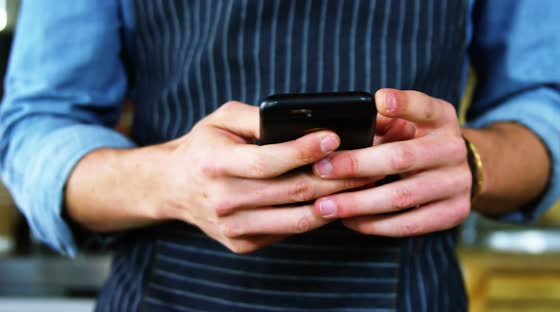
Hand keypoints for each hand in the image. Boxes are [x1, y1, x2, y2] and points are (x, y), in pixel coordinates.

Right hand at [158, 101, 375, 252]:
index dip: (304, 150)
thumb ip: (259, 117)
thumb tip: (304, 120)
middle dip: (336, 176)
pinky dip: (317, 216)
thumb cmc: (205, 146)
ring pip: (297, 218)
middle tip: (369, 161)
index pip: (267, 160)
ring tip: (365, 183)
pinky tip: (337, 200)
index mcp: (214, 163)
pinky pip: (290, 230)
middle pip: (291, 191)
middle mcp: (222, 199)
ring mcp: (232, 227)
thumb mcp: (222, 118)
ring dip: (336, 200)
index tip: (335, 137)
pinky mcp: (242, 244)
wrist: (174, 187)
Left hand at [311, 89, 470, 236]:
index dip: (402, 103)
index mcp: (441, 118)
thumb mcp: (409, 123)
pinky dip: (375, 225)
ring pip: (402, 197)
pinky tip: (350, 220)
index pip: (423, 106)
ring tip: (326, 206)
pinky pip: (409, 224)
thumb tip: (336, 132)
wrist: (458, 172)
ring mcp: (457, 183)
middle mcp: (454, 148)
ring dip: (358, 203)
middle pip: (402, 157)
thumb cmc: (419, 143)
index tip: (379, 100)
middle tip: (321, 170)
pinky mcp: (455, 212)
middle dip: (356, 165)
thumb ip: (381, 122)